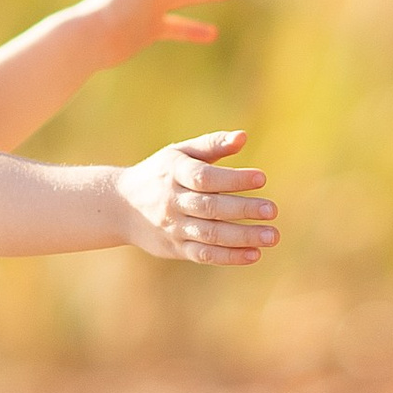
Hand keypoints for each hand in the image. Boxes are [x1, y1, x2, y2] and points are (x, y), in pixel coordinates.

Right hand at [115, 129, 278, 266]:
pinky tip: (254, 254)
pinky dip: (229, 256)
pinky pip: (204, 254)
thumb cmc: (160, 173)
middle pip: (210, 207)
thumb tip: (243, 136)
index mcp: (174, 173)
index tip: (261, 178)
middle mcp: (172, 201)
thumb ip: (212, 144)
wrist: (120, 206)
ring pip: (210, 234)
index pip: (205, 178)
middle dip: (243, 209)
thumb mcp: (180, 153)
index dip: (233, 178)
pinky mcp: (176, 248)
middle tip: (272, 210)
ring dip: (242, 236)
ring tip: (271, 236)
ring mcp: (173, 227)